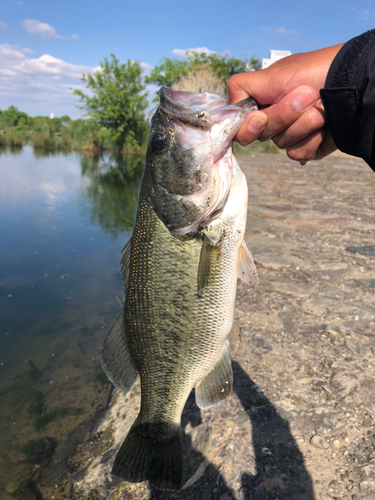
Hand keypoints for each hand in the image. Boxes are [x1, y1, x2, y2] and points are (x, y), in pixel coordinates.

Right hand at [228, 44, 343, 162]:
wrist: (352, 86)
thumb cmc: (315, 73)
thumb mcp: (272, 76)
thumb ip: (242, 89)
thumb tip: (226, 107)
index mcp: (262, 103)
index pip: (241, 126)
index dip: (249, 126)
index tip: (260, 117)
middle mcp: (274, 120)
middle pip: (262, 135)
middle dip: (284, 116)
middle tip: (305, 96)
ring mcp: (291, 134)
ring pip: (282, 144)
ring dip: (304, 125)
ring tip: (322, 107)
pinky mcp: (308, 147)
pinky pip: (299, 154)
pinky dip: (313, 140)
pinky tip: (325, 126)